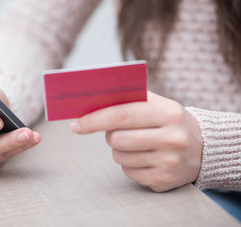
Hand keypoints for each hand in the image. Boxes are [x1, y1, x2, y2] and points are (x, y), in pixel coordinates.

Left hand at [70, 91, 202, 191]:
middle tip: (115, 132)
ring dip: (119, 150)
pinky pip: (128, 172)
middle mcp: (171, 138)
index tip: (76, 125)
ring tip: (134, 144)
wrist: (203, 148)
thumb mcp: (159, 103)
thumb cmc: (171, 121)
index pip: (121, 115)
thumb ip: (131, 98)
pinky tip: (143, 157)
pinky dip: (129, 164)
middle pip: (117, 140)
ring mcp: (168, 162)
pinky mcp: (163, 180)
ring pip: (119, 158)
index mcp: (168, 113)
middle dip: (109, 136)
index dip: (94, 120)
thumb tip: (95, 99)